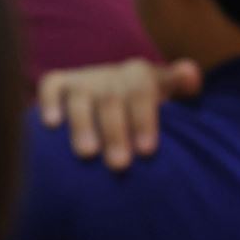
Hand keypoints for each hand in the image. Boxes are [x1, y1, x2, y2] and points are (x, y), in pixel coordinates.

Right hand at [37, 57, 203, 170]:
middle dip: (114, 132)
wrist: (120, 96)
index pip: (141, 93)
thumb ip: (180, 86)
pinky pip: (50, 87)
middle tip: (119, 165)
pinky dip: (48, 102)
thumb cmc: (149, 108)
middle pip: (110, 100)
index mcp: (140, 75)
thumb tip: (191, 75)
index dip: (143, 120)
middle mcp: (110, 75)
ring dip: (83, 125)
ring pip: (80, 98)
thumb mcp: (171, 94)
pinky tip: (50, 124)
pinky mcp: (60, 83)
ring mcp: (83, 79)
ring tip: (87, 154)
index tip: (147, 151)